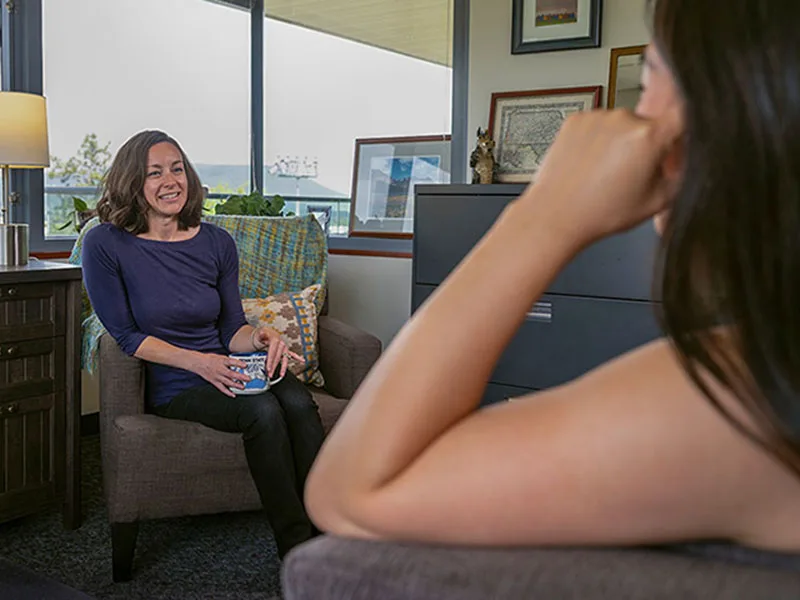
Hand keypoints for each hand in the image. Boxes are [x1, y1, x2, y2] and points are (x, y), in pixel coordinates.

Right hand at [192, 352, 248, 397]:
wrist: (198, 363)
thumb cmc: (209, 359)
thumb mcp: (221, 356)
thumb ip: (229, 361)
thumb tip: (239, 364)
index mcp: (222, 362)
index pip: (231, 362)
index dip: (238, 364)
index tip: (245, 365)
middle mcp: (220, 370)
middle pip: (231, 374)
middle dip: (240, 377)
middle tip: (247, 379)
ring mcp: (217, 377)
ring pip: (227, 382)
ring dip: (236, 385)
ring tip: (243, 387)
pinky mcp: (214, 382)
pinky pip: (221, 388)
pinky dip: (228, 392)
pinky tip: (233, 394)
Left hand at [252, 327, 304, 377]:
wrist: (266, 334)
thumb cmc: (263, 335)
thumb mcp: (260, 333)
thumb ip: (261, 334)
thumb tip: (262, 333)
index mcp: (275, 339)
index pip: (273, 352)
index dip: (270, 361)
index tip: (268, 367)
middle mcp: (281, 343)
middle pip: (278, 357)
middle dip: (274, 366)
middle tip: (270, 373)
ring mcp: (284, 347)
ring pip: (285, 358)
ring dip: (283, 367)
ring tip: (281, 374)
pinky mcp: (285, 350)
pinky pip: (292, 354)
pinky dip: (297, 357)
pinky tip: (302, 360)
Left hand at [521, 107, 682, 246]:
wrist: (556, 215)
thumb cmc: (600, 213)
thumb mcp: (657, 201)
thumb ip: (682, 174)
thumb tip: (692, 158)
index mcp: (648, 137)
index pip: (682, 115)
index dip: (685, 125)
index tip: (682, 133)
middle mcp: (623, 119)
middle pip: (648, 125)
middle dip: (645, 145)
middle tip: (631, 173)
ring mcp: (597, 117)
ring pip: (620, 125)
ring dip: (618, 142)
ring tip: (604, 173)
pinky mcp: (575, 120)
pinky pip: (596, 125)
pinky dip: (595, 140)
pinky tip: (589, 165)